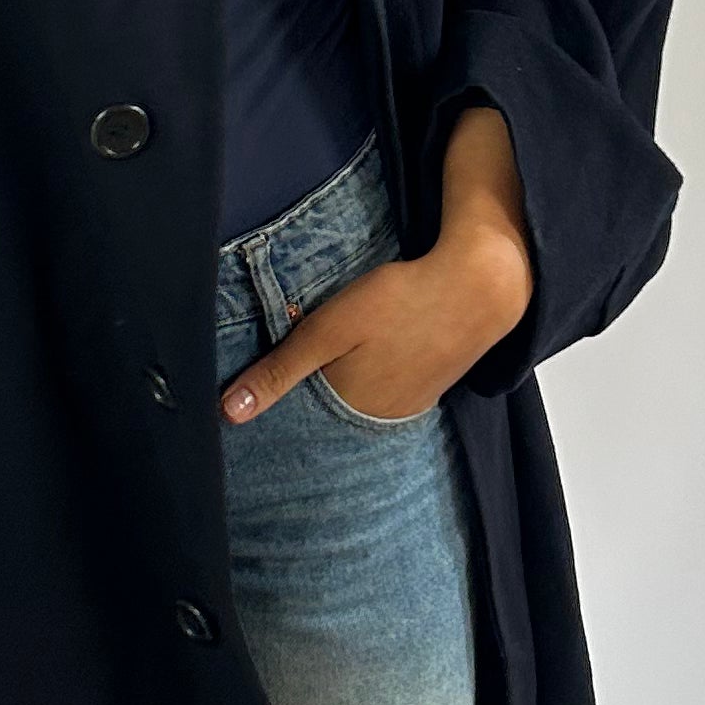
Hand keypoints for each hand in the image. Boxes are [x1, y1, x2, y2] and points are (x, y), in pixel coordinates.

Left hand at [219, 104, 534, 425]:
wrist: (478, 285)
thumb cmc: (400, 302)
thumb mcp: (326, 330)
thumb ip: (278, 371)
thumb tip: (226, 413)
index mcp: (350, 409)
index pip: (297, 415)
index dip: (279, 391)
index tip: (270, 366)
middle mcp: (379, 418)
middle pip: (327, 406)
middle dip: (310, 384)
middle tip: (313, 344)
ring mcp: (408, 405)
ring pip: (356, 396)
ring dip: (342, 375)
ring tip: (345, 342)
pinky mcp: (428, 386)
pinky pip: (385, 387)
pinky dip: (371, 371)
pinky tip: (375, 344)